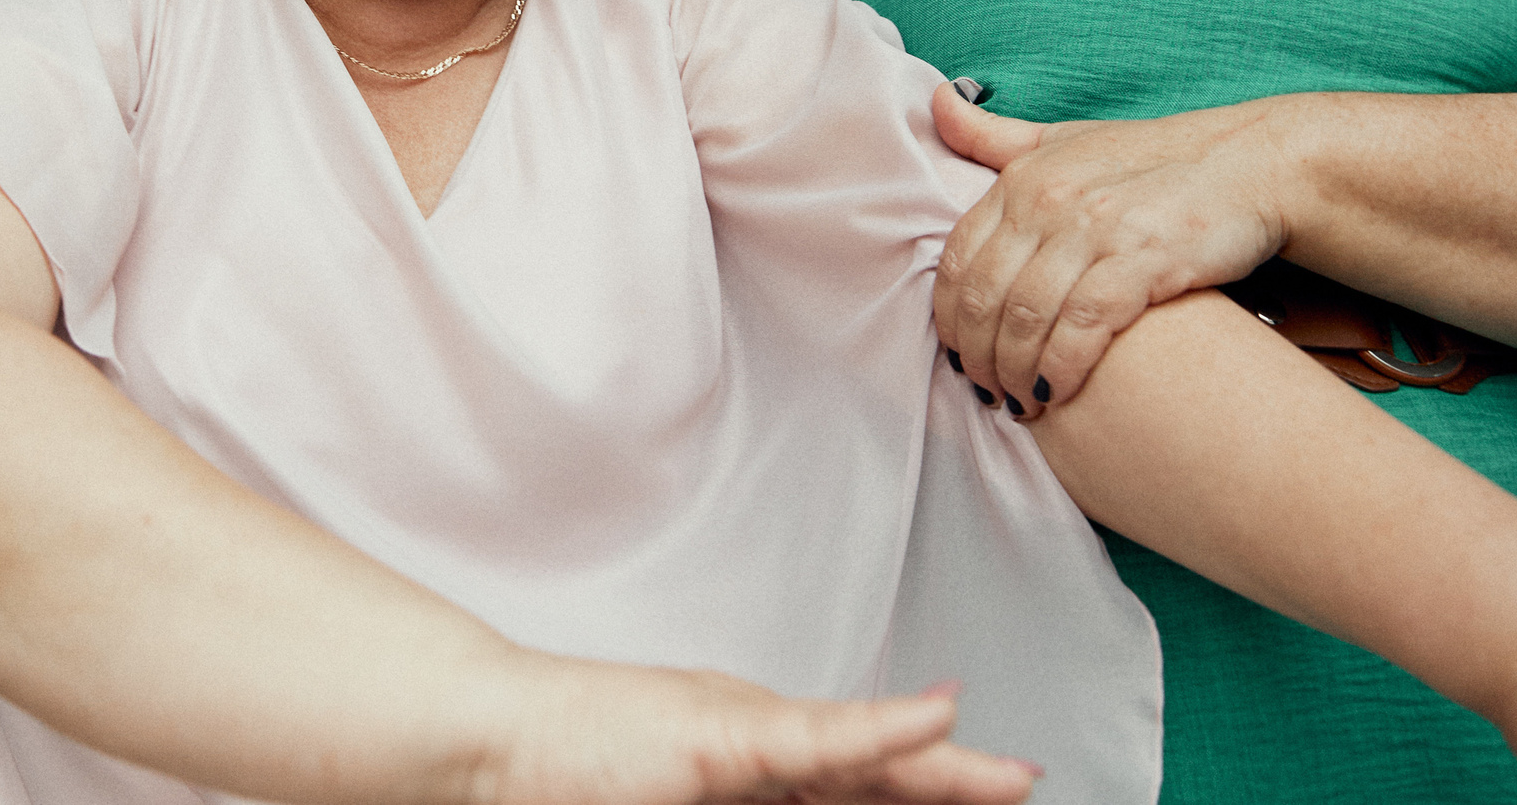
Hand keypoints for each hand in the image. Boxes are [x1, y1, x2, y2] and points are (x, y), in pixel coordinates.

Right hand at [486, 664, 1035, 804]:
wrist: (490, 737)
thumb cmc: (564, 773)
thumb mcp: (678, 791)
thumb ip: (758, 789)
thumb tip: (793, 789)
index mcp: (749, 773)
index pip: (851, 783)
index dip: (922, 784)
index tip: (991, 784)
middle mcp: (758, 752)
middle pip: (874, 779)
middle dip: (956, 788)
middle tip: (1025, 782)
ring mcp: (740, 738)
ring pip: (862, 766)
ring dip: (944, 778)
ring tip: (1013, 779)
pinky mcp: (720, 736)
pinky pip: (814, 744)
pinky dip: (879, 734)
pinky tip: (934, 726)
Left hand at [930, 82, 1290, 419]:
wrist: (1256, 163)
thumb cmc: (1157, 158)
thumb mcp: (1068, 137)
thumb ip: (999, 137)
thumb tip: (936, 103)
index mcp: (1023, 176)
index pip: (959, 258)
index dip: (949, 316)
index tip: (957, 354)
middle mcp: (1049, 200)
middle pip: (985, 296)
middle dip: (977, 356)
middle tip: (984, 392)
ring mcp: (1094, 229)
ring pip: (1025, 318)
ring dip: (1013, 372)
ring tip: (1018, 404)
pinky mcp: (1142, 260)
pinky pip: (1081, 328)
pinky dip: (1060, 369)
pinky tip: (1056, 394)